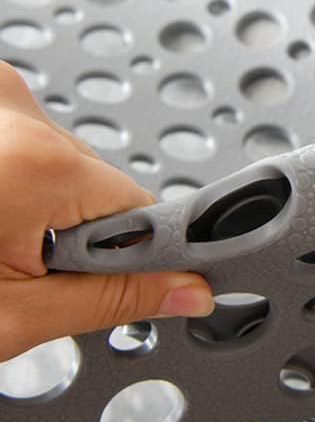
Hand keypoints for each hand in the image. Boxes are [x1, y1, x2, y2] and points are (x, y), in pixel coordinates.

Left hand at [0, 61, 212, 361]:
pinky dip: (16, 182)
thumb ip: (115, 301)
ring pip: (64, 165)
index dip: (139, 257)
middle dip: (79, 234)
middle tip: (26, 268)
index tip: (152, 278)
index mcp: (37, 160)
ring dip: (43, 206)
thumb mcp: (16, 315)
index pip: (143, 212)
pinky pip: (29, 144)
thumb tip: (189, 293)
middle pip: (102, 186)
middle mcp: (12, 106)